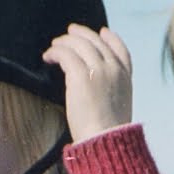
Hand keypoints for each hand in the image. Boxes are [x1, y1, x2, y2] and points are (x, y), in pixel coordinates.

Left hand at [43, 24, 132, 141]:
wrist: (106, 141)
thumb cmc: (107, 134)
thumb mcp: (118, 109)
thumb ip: (110, 93)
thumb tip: (95, 91)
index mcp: (126, 79)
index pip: (121, 50)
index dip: (111, 38)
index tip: (102, 32)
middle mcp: (114, 70)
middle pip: (96, 42)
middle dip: (81, 35)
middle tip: (68, 34)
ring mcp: (99, 70)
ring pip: (79, 45)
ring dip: (64, 42)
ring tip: (53, 47)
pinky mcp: (81, 75)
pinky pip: (65, 54)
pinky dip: (55, 52)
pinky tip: (48, 57)